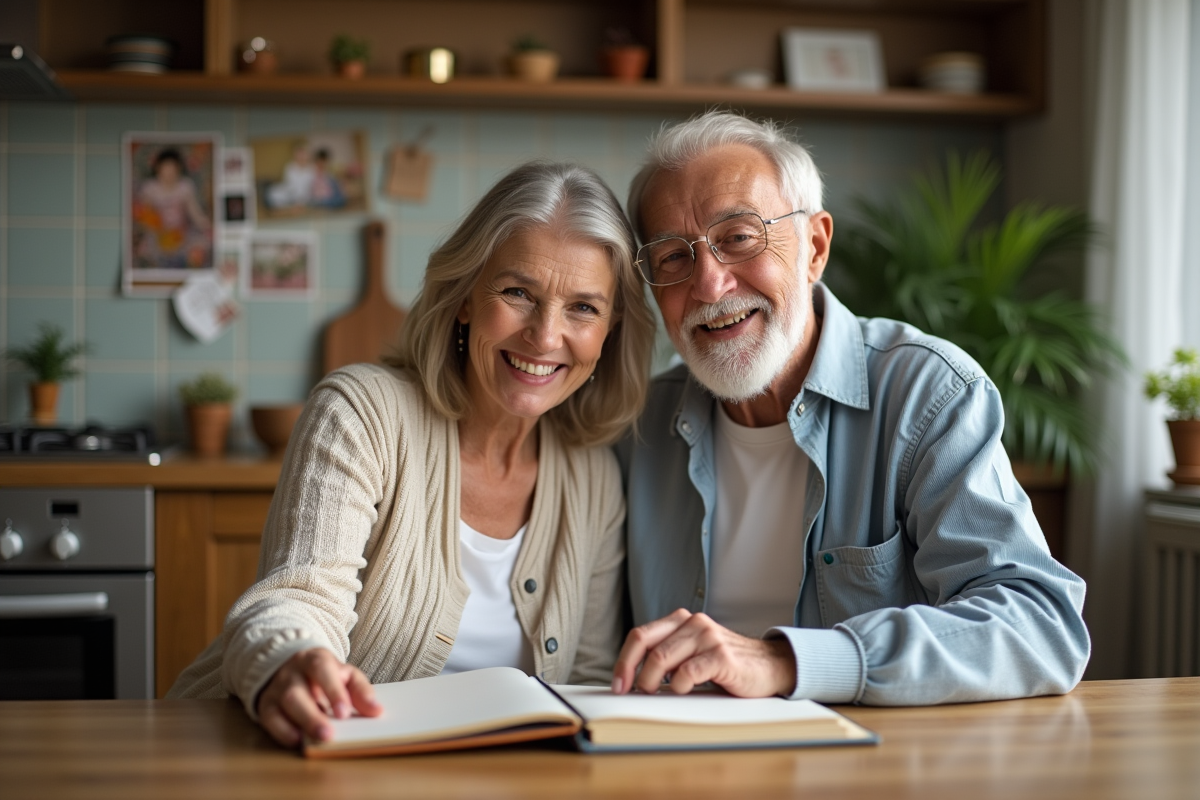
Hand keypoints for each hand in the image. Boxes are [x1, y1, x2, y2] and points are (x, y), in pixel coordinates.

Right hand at [255, 647, 380, 747]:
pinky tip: (298, 741)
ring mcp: (277, 689)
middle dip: (313, 716)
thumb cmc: (324, 675)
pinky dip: (282, 732)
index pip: (322, 670)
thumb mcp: (345, 674)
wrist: (289, 666)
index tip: (344, 712)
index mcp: (314, 660)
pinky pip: (270, 719)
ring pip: (283, 706)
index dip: (333, 691)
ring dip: (301, 724)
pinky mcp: (266, 705)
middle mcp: (292, 673)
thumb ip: (361, 690)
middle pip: (297, 693)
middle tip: (329, 735)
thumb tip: (376, 711)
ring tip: (318, 739)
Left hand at [611, 609, 795, 697]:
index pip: (640, 635)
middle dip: (631, 671)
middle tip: (629, 691)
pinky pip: (688, 671)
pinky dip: (679, 686)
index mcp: (681, 620)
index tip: (617, 683)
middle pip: (647, 645)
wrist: (769, 665)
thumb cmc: (726, 663)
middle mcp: (693, 623)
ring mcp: (708, 637)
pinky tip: (684, 690)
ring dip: (652, 681)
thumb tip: (632, 678)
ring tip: (654, 694)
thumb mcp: (692, 652)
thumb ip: (668, 655)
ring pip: (663, 658)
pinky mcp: (721, 655)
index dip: (623, 660)